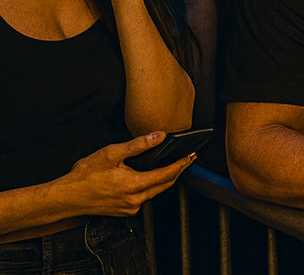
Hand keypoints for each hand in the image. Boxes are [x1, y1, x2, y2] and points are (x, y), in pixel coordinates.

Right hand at [60, 132, 195, 216]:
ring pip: (155, 192)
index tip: (191, 156)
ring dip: (163, 179)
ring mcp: (129, 208)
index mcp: (134, 185)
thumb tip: (160, 136)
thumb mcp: (112, 153)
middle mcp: (135, 200)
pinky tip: (148, 177)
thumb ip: (139, 145)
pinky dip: (150, 187)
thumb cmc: (85, 176)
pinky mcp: (124, 211)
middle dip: (177, 171)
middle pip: (165, 185)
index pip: (168, 174)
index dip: (182, 164)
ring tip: (170, 165)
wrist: (66, 198)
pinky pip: (143, 198)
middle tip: (186, 159)